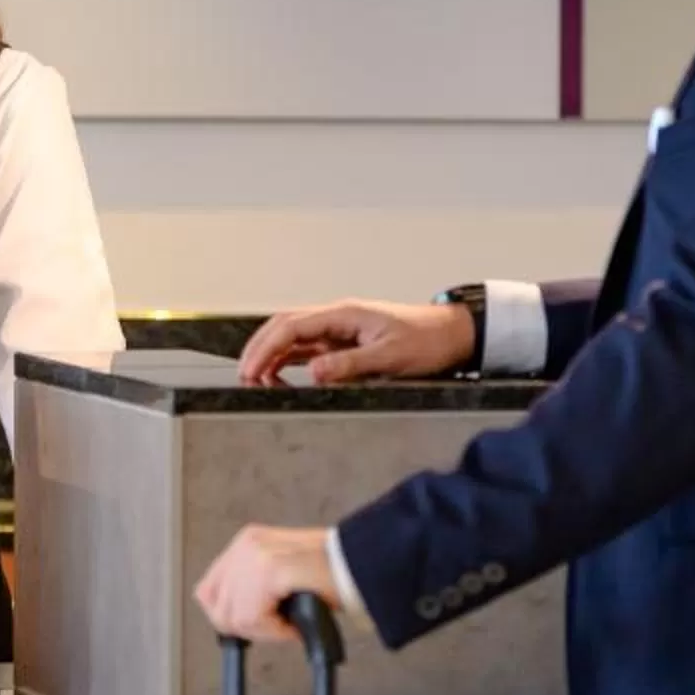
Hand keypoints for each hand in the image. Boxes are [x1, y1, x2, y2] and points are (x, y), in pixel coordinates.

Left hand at [194, 526, 336, 642]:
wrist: (359, 566)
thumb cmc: (328, 574)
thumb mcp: (278, 574)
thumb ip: (248, 587)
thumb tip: (226, 618)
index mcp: (247, 542)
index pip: (207, 591)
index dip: (228, 616)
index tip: (254, 622)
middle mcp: (247, 545)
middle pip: (218, 609)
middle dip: (247, 627)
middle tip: (277, 625)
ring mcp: (256, 556)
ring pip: (234, 618)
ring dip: (264, 629)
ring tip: (288, 620)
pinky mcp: (269, 570)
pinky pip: (253, 619)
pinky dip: (274, 630)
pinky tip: (292, 622)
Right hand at [238, 300, 471, 385]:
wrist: (450, 335)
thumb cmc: (426, 341)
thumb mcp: (389, 357)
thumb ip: (349, 364)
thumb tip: (313, 373)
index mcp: (344, 314)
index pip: (291, 326)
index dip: (266, 348)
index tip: (251, 370)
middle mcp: (337, 318)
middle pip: (284, 326)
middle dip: (259, 348)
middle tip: (244, 376)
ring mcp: (339, 329)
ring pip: (292, 336)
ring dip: (271, 354)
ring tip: (255, 379)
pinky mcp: (344, 342)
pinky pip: (308, 348)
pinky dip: (288, 360)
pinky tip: (280, 376)